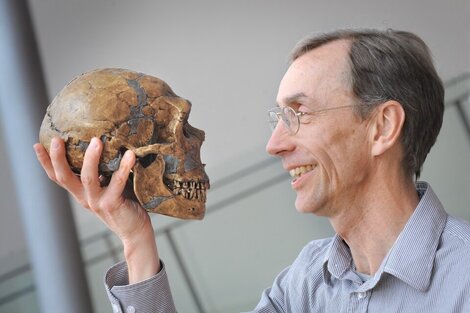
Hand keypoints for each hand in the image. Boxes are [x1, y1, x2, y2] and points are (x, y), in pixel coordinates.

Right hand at [34, 137, 159, 281]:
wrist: (135, 232)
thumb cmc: (125, 204)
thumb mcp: (108, 187)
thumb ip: (103, 172)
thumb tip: (106, 143)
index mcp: (81, 193)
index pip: (58, 177)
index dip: (46, 162)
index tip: (37, 144)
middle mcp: (85, 198)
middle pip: (64, 177)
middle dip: (57, 158)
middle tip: (56, 140)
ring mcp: (97, 202)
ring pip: (88, 178)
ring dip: (91, 158)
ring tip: (96, 141)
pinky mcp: (112, 204)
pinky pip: (117, 183)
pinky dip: (124, 167)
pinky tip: (130, 154)